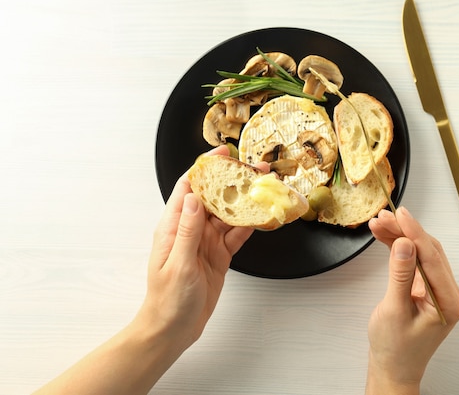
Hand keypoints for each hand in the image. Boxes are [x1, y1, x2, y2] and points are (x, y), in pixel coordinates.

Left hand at [135, 146, 255, 351]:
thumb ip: (187, 231)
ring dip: (246, 202)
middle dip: (234, 182)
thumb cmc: (167, 299)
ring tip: (267, 189)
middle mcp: (191, 229)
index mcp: (174, 226)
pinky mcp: (219, 255)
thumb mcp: (178, 264)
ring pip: (229, 214)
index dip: (206, 168)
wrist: (173, 329)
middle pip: (214, 197)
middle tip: (258, 171)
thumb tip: (193, 197)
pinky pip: (236, 235)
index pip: (189, 187)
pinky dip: (250, 226)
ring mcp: (206, 242)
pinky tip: (264, 217)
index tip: (224, 153)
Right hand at [365, 207, 458, 393]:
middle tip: (383, 217)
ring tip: (378, 224)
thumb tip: (405, 244)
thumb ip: (401, 275)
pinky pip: (414, 262)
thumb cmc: (395, 349)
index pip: (433, 257)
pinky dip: (399, 249)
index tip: (401, 214)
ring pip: (420, 253)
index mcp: (449, 301)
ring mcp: (437, 291)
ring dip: (400, 237)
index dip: (415, 233)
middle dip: (406, 231)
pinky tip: (384, 237)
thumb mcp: (394, 311)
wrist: (392, 370)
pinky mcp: (424, 290)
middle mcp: (448, 293)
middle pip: (428, 251)